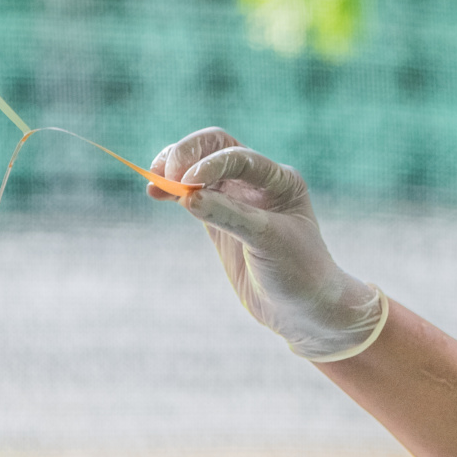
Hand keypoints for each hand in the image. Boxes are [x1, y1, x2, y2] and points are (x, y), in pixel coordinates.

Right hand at [150, 128, 389, 361]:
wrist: (303, 309)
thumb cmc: (297, 272)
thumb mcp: (268, 241)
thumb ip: (230, 216)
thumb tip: (187, 196)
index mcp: (279, 179)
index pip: (239, 158)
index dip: (211, 164)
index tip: (188, 182)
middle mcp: (256, 182)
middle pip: (215, 147)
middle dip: (187, 153)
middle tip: (166, 173)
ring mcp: (235, 199)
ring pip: (198, 167)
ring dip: (174, 168)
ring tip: (154, 181)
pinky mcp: (217, 218)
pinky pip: (190, 194)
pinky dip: (171, 190)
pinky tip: (154, 192)